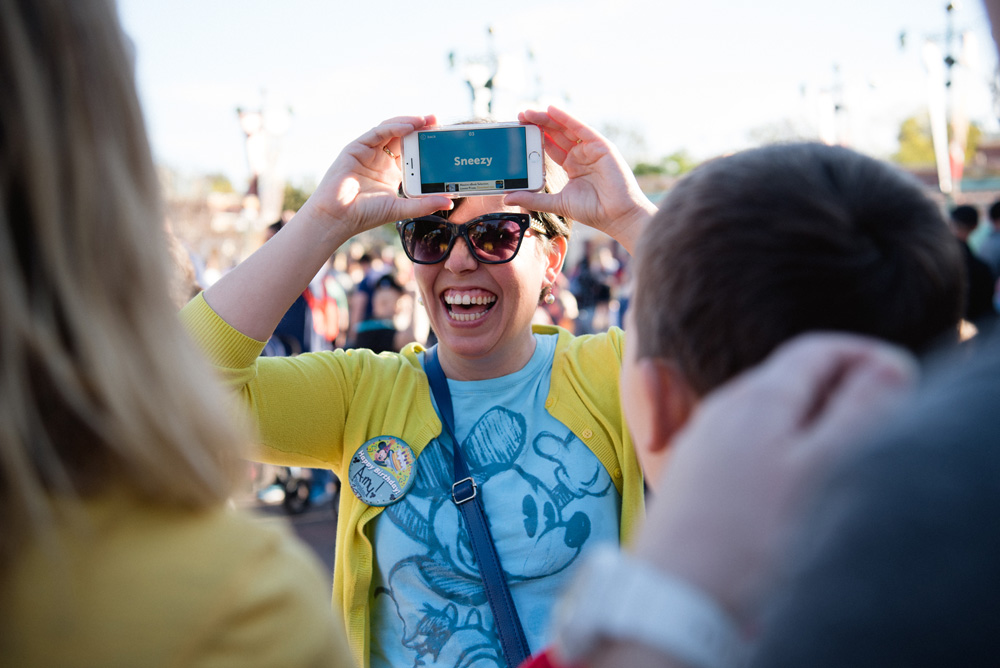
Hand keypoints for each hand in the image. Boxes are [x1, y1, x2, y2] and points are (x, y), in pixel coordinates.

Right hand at [298, 116, 452, 236]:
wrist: (337, 218)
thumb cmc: (364, 215)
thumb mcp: (400, 208)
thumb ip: (423, 204)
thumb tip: (449, 202)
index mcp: (391, 171)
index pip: (411, 151)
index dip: (425, 143)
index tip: (442, 138)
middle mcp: (380, 159)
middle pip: (403, 136)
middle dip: (420, 127)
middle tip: (437, 122)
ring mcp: (368, 152)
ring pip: (391, 130)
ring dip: (409, 123)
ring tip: (426, 120)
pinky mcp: (356, 148)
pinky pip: (378, 132)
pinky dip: (393, 127)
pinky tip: (408, 126)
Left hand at [505, 106, 656, 253]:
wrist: (616, 216)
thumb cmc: (593, 211)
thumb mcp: (556, 203)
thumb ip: (533, 199)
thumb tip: (508, 198)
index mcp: (572, 166)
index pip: (550, 147)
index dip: (534, 138)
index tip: (518, 132)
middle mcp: (580, 155)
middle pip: (555, 134)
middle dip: (537, 124)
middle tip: (519, 116)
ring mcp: (590, 149)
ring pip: (565, 128)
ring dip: (547, 118)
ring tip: (528, 112)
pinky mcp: (600, 146)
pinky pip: (581, 128)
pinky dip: (566, 118)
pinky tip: (551, 110)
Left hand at [634, 333, 917, 623]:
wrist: (675, 597)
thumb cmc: (755, 537)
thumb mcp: (823, 469)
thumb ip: (859, 409)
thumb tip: (886, 363)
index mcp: (758, 398)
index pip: (816, 350)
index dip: (862, 355)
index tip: (898, 375)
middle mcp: (720, 409)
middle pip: (787, 378)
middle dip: (835, 387)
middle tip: (878, 416)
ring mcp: (698, 441)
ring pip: (763, 413)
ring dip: (804, 421)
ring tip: (838, 454)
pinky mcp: (688, 476)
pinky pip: (740, 443)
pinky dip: (774, 448)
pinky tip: (785, 486)